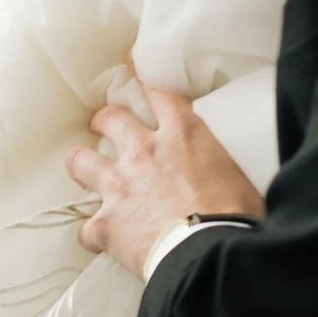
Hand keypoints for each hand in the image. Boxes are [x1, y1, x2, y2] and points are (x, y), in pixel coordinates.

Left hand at [67, 80, 264, 277]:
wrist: (211, 253)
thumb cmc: (235, 217)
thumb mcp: (236, 174)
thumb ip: (217, 164)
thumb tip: (223, 176)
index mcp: (183, 135)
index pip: (159, 92)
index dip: (142, 74)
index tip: (131, 63)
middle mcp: (144, 152)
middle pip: (110, 119)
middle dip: (105, 120)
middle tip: (105, 125)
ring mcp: (119, 186)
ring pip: (82, 161)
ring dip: (82, 164)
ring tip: (83, 169)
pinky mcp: (106, 224)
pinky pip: (86, 227)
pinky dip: (93, 232)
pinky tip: (99, 238)